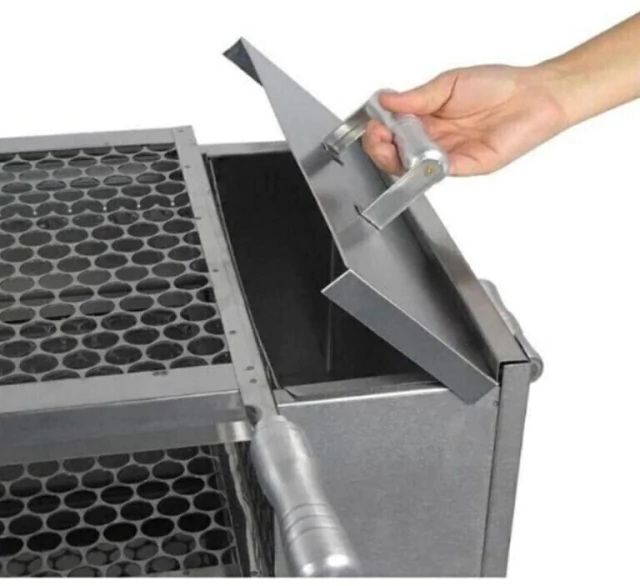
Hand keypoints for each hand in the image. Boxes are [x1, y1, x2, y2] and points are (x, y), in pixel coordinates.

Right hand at [363, 65, 568, 176]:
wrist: (535, 95)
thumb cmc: (498, 86)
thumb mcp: (450, 84)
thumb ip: (418, 97)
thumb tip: (386, 100)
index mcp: (427, 118)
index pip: (392, 131)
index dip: (379, 130)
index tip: (374, 122)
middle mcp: (434, 139)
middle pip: (396, 154)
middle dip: (380, 148)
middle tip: (378, 137)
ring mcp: (447, 155)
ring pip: (412, 168)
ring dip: (396, 159)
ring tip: (391, 145)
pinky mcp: (464, 166)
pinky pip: (437, 173)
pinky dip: (423, 168)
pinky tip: (416, 157)